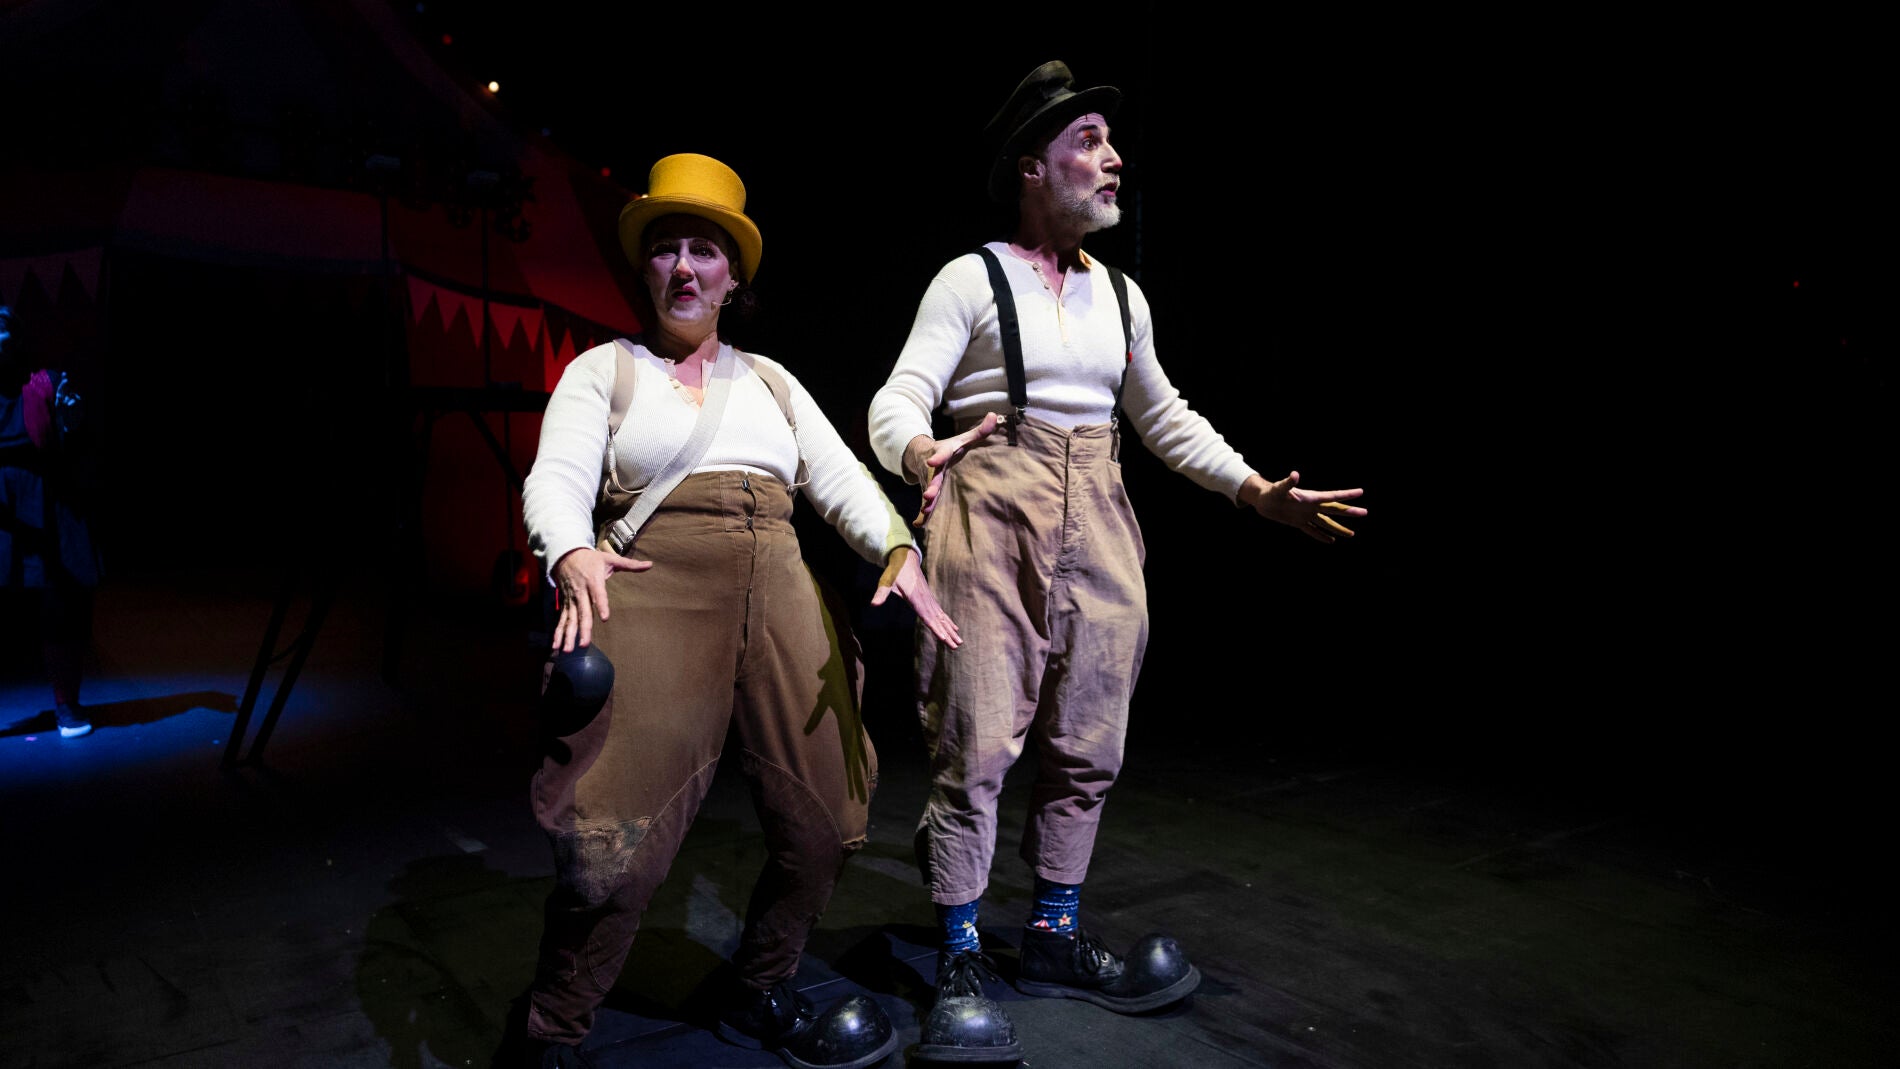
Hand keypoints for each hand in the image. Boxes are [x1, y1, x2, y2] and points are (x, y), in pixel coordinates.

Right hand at [550, 546, 652, 651]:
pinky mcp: (565, 604)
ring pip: (570, 619)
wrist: (565, 555)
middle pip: (583, 612)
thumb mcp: (610, 558)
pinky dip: (558, 633)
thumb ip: (630, 565)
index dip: (602, 605)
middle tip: (584, 644)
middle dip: (583, 629)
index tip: (605, 618)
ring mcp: (572, 599)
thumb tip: (650, 565)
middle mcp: (581, 592)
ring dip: (568, 635)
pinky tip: (557, 647)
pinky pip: (562, 620)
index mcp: (594, 581)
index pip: (599, 594)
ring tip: (567, 650)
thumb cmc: (591, 559)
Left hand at [872, 546, 961, 648]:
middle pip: (938, 620)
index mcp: (916, 598)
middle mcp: (925, 600)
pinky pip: (941, 613)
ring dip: (951, 630)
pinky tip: (955, 629)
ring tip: (959, 642)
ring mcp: (929, 600)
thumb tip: (873, 604)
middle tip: (957, 645)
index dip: (935, 628)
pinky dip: (948, 621)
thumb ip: (881, 594)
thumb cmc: (894, 571)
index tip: (944, 637)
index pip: (927, 617)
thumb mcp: (886, 581)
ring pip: (942, 618)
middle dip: (947, 633)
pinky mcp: (930, 599)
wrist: (906, 558)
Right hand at [907, 412, 1000, 525]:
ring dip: (925, 503)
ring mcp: (929, 481)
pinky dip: (921, 515)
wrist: (923, 454)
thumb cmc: (949, 448)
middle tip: (927, 495)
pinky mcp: (928, 492)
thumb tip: (995, 415)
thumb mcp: (963, 439)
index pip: (941, 456)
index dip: (937, 458)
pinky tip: (918, 524)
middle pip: (932, 479)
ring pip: (927, 492)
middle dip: (930, 487)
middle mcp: (934, 470)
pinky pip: (924, 504)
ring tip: (925, 511)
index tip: (931, 462)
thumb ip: (980, 430)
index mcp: (943, 455)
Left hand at [1240, 471, 1366, 543]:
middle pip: (1334, 510)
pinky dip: (1321, 536)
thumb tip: (1295, 474)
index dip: (1346, 495)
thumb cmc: (1271, 492)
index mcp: (1311, 497)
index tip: (1360, 492)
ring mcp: (1306, 515)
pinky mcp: (1299, 522)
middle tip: (1365, 512)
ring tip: (1352, 534)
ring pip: (1326, 522)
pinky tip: (1331, 541)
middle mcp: (1311, 506)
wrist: (1263, 500)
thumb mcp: (1280, 487)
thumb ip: (1289, 482)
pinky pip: (1313, 530)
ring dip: (1339, 528)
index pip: (1332, 496)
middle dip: (1349, 512)